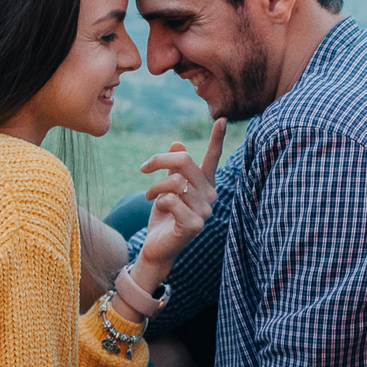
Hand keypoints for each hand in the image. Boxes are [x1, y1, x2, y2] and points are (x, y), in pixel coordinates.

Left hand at [133, 118, 226, 287]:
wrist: (157, 247)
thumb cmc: (163, 216)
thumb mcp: (166, 187)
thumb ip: (173, 167)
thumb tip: (178, 143)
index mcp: (206, 184)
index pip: (212, 158)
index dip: (217, 139)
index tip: (222, 120)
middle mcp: (210, 196)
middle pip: (184, 161)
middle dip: (159, 160)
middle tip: (144, 168)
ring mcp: (205, 211)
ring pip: (174, 181)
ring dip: (155, 186)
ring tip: (150, 195)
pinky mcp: (194, 225)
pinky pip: (171, 200)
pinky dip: (159, 201)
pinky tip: (158, 208)